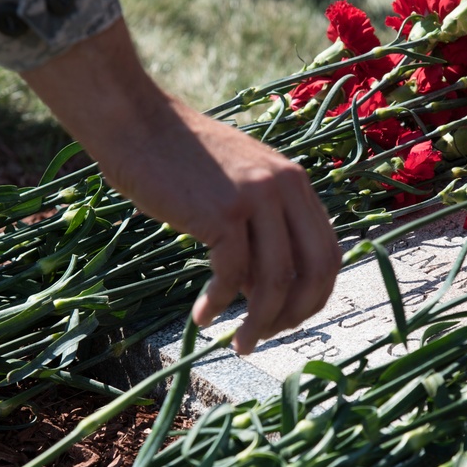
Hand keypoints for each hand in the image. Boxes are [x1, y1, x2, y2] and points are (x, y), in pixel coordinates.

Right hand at [21, 20, 340, 353]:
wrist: (137, 123)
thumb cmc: (179, 157)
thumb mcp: (237, 184)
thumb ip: (260, 228)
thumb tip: (261, 291)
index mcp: (295, 182)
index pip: (328, 251)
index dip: (314, 294)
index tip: (290, 318)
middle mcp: (285, 188)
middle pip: (313, 270)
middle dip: (295, 314)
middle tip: (268, 336)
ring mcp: (256, 198)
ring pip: (275, 280)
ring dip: (259, 321)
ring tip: (239, 342)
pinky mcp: (222, 213)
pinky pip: (231, 275)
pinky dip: (219, 304)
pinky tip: (202, 316)